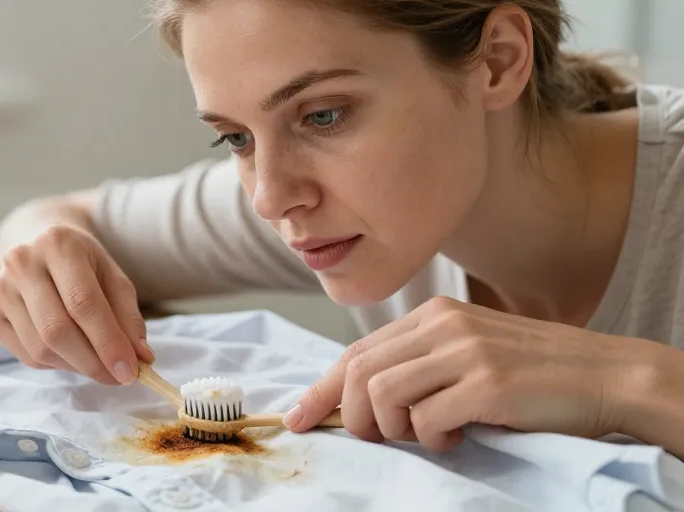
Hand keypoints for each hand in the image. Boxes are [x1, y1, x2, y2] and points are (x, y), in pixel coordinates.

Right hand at [0, 225, 153, 384]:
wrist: (41, 247)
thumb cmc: (84, 265)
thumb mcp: (113, 278)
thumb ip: (128, 317)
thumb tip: (141, 359)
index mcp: (57, 243)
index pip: (83, 303)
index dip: (108, 342)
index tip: (130, 372)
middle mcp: (21, 262)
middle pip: (57, 330)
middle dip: (92, 363)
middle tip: (118, 378)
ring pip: (40, 348)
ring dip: (76, 366)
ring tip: (96, 361)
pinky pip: (26, 355)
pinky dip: (55, 364)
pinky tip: (69, 352)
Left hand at [286, 296, 649, 450]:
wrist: (607, 375)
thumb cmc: (534, 374)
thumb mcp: (469, 354)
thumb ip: (420, 365)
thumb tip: (362, 400)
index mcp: (434, 316)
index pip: (356, 352)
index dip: (321, 389)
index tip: (298, 417)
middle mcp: (443, 326)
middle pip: (357, 373)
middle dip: (351, 416)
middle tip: (377, 438)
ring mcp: (465, 352)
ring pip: (382, 396)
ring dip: (393, 429)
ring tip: (428, 434)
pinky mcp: (487, 383)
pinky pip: (427, 420)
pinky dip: (433, 439)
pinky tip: (459, 436)